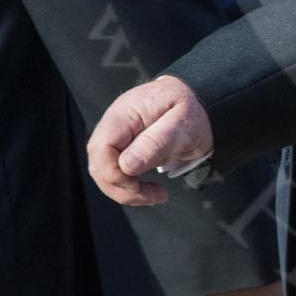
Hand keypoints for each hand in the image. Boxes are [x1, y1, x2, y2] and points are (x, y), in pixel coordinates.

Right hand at [87, 76, 213, 205]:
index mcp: (125, 113)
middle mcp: (114, 123)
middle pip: (98, 163)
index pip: (102, 148)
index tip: (138, 185)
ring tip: (153, 195)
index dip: (114, 173)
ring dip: (124, 190)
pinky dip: (127, 186)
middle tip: (151, 195)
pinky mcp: (122, 146)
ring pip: (103, 171)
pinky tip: (146, 189)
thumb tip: (126, 166)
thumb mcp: (182, 123)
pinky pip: (114, 171)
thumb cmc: (191, 109)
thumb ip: (156, 142)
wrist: (198, 100)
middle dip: (120, 187)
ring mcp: (116, 135)